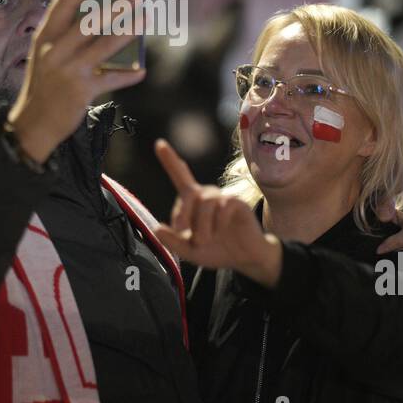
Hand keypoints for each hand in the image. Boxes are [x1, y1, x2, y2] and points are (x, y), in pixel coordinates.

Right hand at [6, 0, 145, 163]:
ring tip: (144, 19)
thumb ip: (64, 36)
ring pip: (105, 45)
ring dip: (128, 30)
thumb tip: (100, 16)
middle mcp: (55, 50)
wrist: (33, 123)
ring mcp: (69, 70)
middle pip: (90, 21)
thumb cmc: (44, 84)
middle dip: (116, 6)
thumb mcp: (44, 55)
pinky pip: (111, 79)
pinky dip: (127, 75)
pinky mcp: (82, 91)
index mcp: (44, 37)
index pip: (63, 2)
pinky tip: (140, 70)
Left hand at [152, 138, 282, 286]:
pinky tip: (222, 231)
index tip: (159, 143)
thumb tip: (157, 228)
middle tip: (184, 234)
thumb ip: (173, 242)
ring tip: (205, 240)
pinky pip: (223, 207)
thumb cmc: (216, 250)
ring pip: (205, 202)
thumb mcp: (190, 251)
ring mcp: (223, 197)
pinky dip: (218, 222)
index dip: (170, 160)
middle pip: (190, 193)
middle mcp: (207, 195)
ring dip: (201, 225)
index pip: (181, 176)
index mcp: (193, 202)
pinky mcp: (237, 203)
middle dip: (184, 214)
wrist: (245, 258)